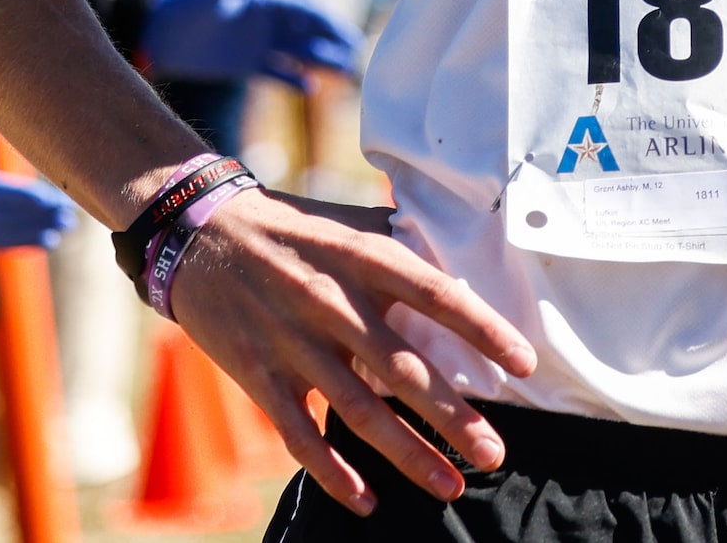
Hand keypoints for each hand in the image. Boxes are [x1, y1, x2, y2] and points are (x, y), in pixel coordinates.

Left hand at [144, 0, 363, 83]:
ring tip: (348, 74)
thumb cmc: (186, 1)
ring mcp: (258, 44)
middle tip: (358, 54)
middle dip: (333, 41)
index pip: (303, 9)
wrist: (158, 31)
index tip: (347, 34)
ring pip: (298, 53)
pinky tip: (310, 88)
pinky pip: (276, 72)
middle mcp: (266, 21)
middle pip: (308, 32)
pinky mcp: (246, 65)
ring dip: (322, 61)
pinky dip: (293, 79)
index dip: (326, 21)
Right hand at [169, 188, 537, 517]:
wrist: (201, 235)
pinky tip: (367, 499)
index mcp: (364, 259)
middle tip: (495, 453)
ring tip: (450, 485)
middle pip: (402, 368)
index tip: (525, 362)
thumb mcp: (354, 227)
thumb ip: (405, 249)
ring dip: (407, 454)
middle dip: (452, 416)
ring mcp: (292, 343)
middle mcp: (332, 302)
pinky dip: (333, 472)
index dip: (484, 328)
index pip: (436, 294)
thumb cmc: (297, 231)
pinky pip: (300, 435)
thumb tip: (470, 267)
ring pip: (358, 411)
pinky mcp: (258, 376)